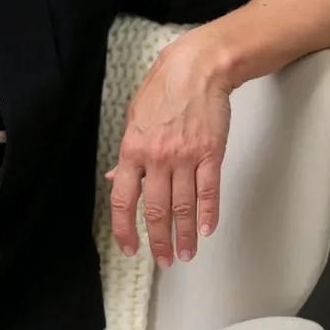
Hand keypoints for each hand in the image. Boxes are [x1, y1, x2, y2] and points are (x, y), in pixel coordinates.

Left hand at [106, 36, 233, 267]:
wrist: (198, 69)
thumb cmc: (163, 90)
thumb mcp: (134, 120)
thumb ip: (128, 155)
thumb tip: (117, 179)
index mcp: (132, 151)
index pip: (123, 199)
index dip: (125, 228)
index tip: (130, 247)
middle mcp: (157, 158)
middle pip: (155, 210)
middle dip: (159, 240)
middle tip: (164, 260)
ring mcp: (186, 157)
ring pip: (183, 206)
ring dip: (185, 234)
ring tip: (186, 253)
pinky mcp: (212, 154)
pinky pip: (209, 190)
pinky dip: (209, 213)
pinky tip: (207, 230)